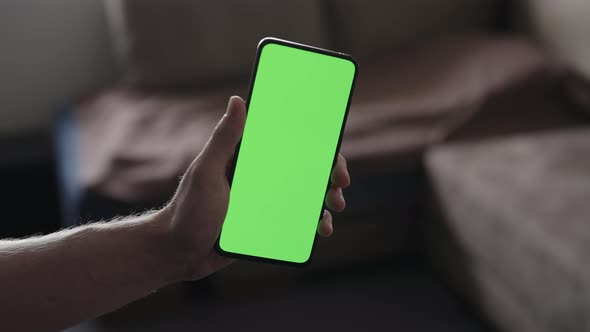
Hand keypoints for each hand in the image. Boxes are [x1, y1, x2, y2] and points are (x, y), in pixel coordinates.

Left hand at [158, 96, 350, 279]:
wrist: (179, 252)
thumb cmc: (187, 209)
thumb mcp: (206, 172)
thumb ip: (224, 140)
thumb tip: (237, 100)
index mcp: (250, 160)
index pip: (289, 143)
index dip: (315, 143)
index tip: (332, 146)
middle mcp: (262, 178)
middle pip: (306, 170)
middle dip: (330, 173)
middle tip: (341, 182)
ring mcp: (268, 203)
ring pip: (307, 196)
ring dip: (328, 199)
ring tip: (336, 208)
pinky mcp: (269, 226)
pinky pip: (298, 222)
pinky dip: (314, 223)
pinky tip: (322, 229)